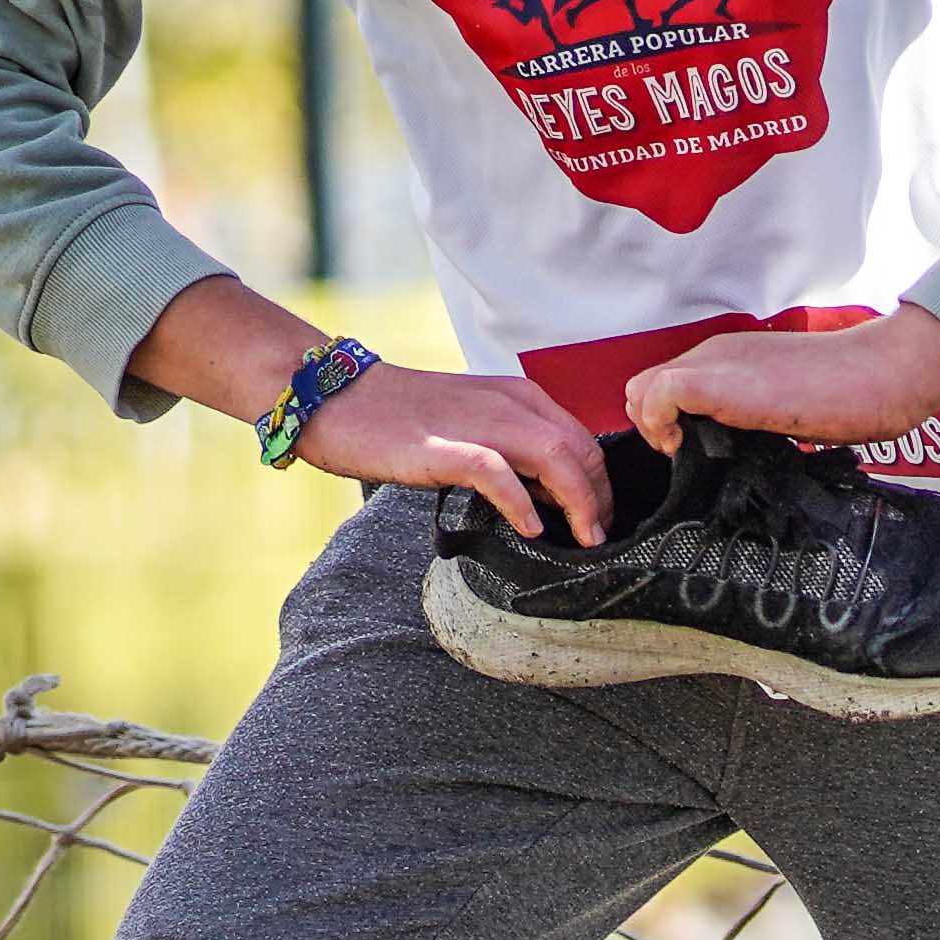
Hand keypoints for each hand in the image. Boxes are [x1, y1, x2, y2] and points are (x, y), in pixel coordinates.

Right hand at [127, 271, 611, 544]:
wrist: (336, 397)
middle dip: (601, 501)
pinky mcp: (443, 446)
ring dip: (580, 504)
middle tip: (599, 542)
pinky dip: (522, 501)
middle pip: (583, 452)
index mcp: (521, 398)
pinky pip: (497, 471)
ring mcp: (478, 422)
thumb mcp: (472, 427)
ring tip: (583, 541)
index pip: (586, 442)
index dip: (603, 487)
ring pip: (557, 457)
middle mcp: (510, 404)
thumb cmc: (403, 420)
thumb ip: (512, 453)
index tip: (601, 525)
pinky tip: (531, 528)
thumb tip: (548, 498)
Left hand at [620, 303, 939, 455]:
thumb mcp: (792, 404)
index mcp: (733, 359)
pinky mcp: (716, 382)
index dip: (668, 421)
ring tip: (687, 452)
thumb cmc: (855, 393)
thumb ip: (761, 416)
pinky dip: (659, 426)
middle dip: (653, 426)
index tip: (694, 448)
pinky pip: (656, 396)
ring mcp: (714, 364)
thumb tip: (751, 449)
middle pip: (644, 387)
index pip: (671, 385)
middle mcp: (716, 353)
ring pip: (640, 390)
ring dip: (652, 427)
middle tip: (686, 454)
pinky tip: (687, 448)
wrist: (881, 372)